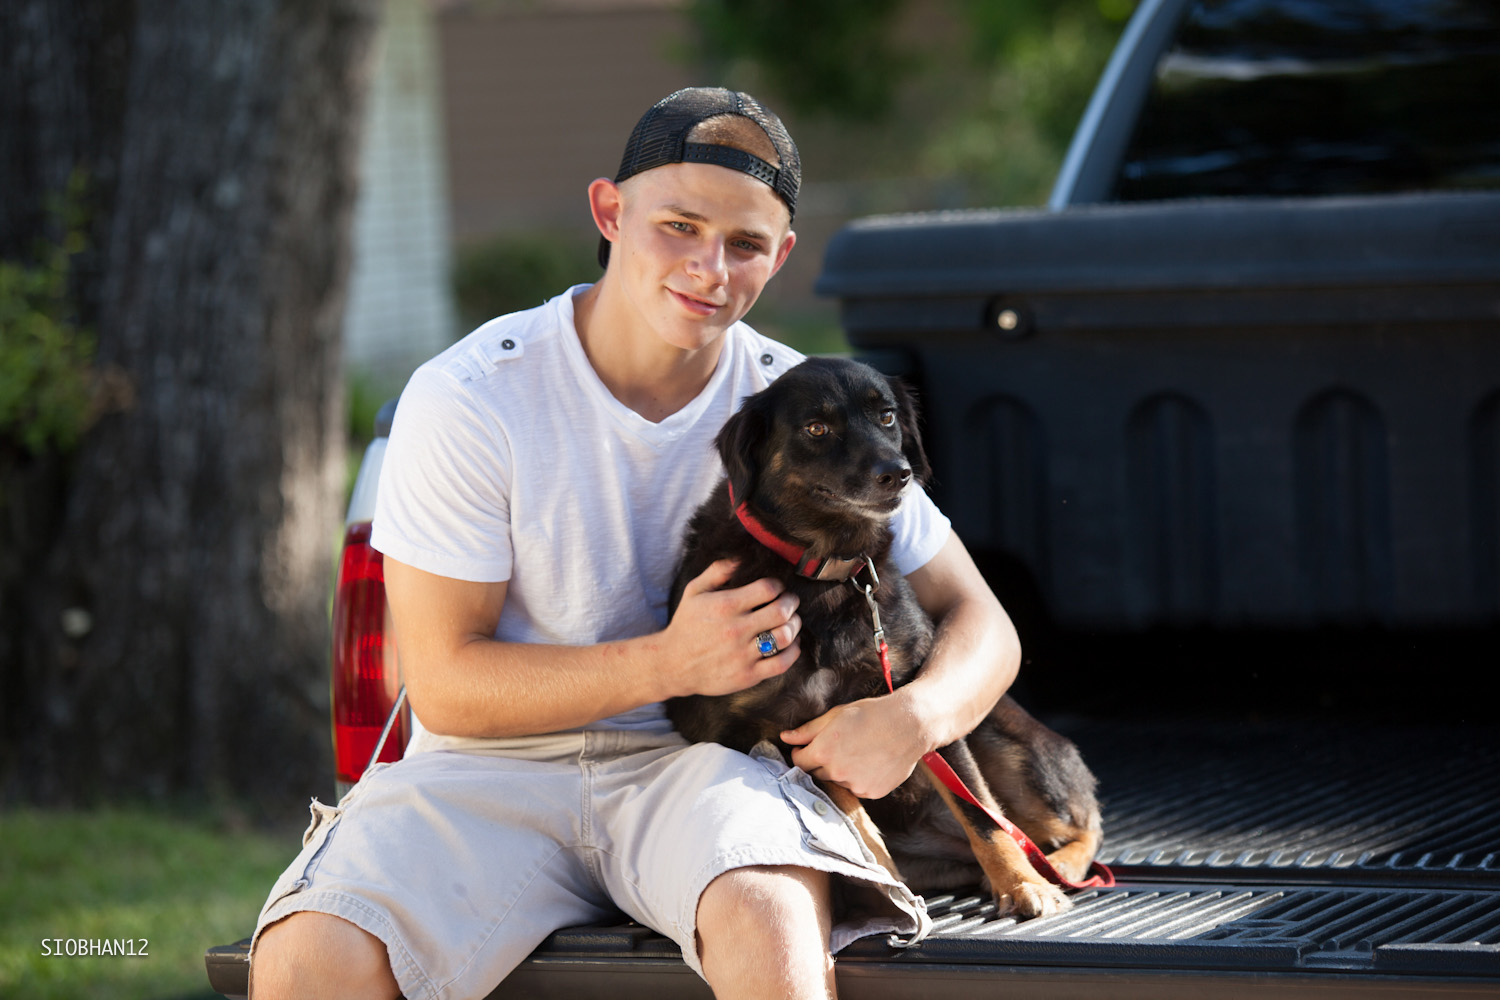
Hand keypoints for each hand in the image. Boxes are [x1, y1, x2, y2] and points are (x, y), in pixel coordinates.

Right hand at [661, 559, 801, 698]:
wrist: (673, 665)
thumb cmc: (687, 624)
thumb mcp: (695, 591)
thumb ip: (718, 570)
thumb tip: (742, 556)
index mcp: (725, 606)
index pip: (767, 588)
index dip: (778, 585)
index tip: (777, 588)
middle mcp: (735, 630)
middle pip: (781, 611)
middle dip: (791, 602)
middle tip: (791, 601)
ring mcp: (743, 655)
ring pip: (785, 636)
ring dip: (795, 625)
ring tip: (791, 621)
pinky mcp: (748, 675)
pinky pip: (782, 663)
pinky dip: (793, 651)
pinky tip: (790, 643)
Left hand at [780, 694, 926, 799]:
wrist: (908, 725)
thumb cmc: (871, 715)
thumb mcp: (835, 716)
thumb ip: (807, 730)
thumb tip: (785, 738)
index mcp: (823, 751)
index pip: (798, 762)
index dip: (801, 754)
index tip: (807, 748)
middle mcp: (836, 771)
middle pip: (816, 773)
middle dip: (821, 762)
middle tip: (837, 747)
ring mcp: (855, 784)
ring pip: (838, 781)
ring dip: (841, 771)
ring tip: (858, 752)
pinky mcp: (871, 792)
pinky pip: (856, 788)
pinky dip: (858, 778)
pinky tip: (869, 762)